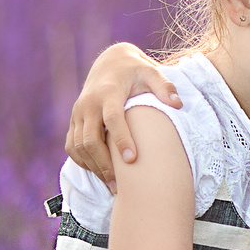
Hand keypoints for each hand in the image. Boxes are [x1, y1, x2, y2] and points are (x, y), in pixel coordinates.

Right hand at [67, 44, 178, 182]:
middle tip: (119, 185)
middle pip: (90, 139)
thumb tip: (178, 104)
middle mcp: (88, 104)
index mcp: (108, 92)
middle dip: (104, 164)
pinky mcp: (74, 121)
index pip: (112, 118)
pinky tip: (99, 172)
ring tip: (112, 185)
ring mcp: (78, 113)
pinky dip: (83, 162)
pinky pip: (72, 146)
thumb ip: (164, 87)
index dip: (121, 139)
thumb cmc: (135, 71)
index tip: (132, 160)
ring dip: (93, 167)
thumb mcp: (151, 72)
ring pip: (78, 146)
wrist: (110, 63)